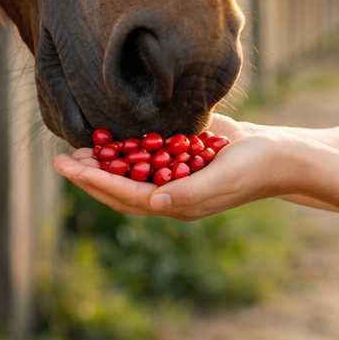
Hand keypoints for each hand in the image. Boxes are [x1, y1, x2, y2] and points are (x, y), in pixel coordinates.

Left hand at [52, 129, 302, 220]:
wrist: (279, 154)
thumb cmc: (254, 168)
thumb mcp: (222, 179)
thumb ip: (189, 192)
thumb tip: (155, 202)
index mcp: (177, 203)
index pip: (126, 194)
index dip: (95, 182)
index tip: (69, 168)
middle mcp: (170, 192)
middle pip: (120, 187)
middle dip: (89, 175)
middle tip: (59, 159)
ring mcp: (175, 175)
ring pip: (129, 172)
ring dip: (103, 162)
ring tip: (76, 150)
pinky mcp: (182, 157)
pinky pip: (147, 155)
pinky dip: (125, 148)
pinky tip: (110, 136)